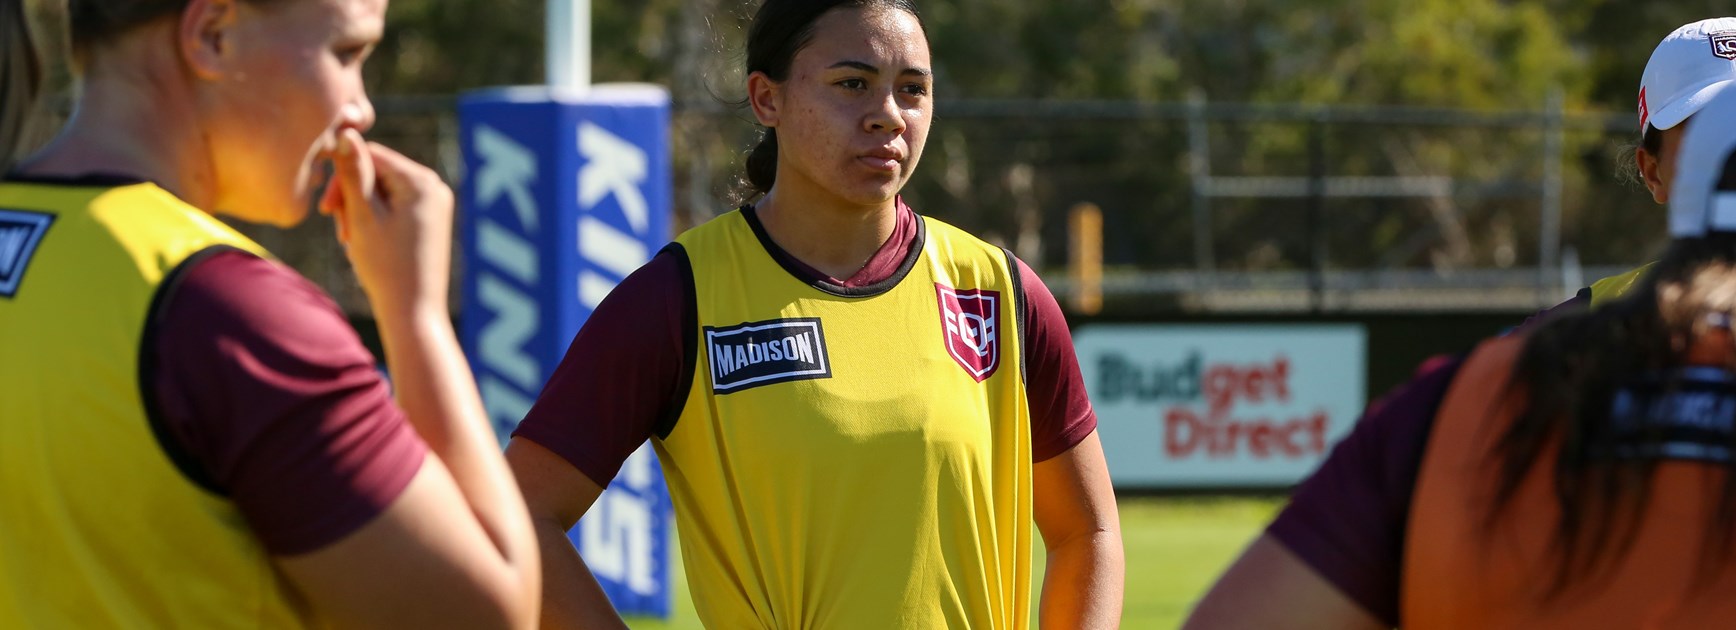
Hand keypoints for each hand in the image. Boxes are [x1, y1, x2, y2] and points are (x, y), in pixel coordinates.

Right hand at [320, 128, 454, 319]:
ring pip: (383, 191)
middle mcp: (435, 188)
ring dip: (360, 212)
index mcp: (422, 181)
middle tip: (342, 232)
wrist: (413, 311)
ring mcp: (435, 205)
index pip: (371, 155)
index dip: (343, 176)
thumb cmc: (387, 266)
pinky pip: (394, 207)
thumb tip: (346, 131)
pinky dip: (374, 221)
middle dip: (353, 198)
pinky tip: (367, 245)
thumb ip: (354, 172)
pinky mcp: (430, 222)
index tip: (328, 209)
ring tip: (354, 242)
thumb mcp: (363, 215)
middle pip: (378, 172)